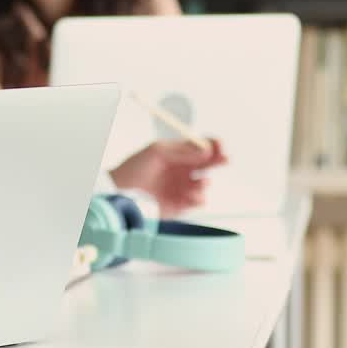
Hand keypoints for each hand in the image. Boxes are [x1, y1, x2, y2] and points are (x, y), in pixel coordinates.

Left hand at [110, 138, 227, 215]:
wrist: (121, 191)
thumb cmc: (134, 167)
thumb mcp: (156, 151)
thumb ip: (182, 150)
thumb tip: (205, 150)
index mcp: (179, 153)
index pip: (203, 145)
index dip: (214, 144)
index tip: (219, 144)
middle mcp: (184, 169)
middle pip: (211, 162)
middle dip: (220, 159)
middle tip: (224, 159)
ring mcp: (184, 186)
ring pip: (206, 184)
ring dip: (205, 182)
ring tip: (197, 182)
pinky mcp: (182, 204)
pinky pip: (199, 201)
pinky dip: (198, 198)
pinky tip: (188, 196)